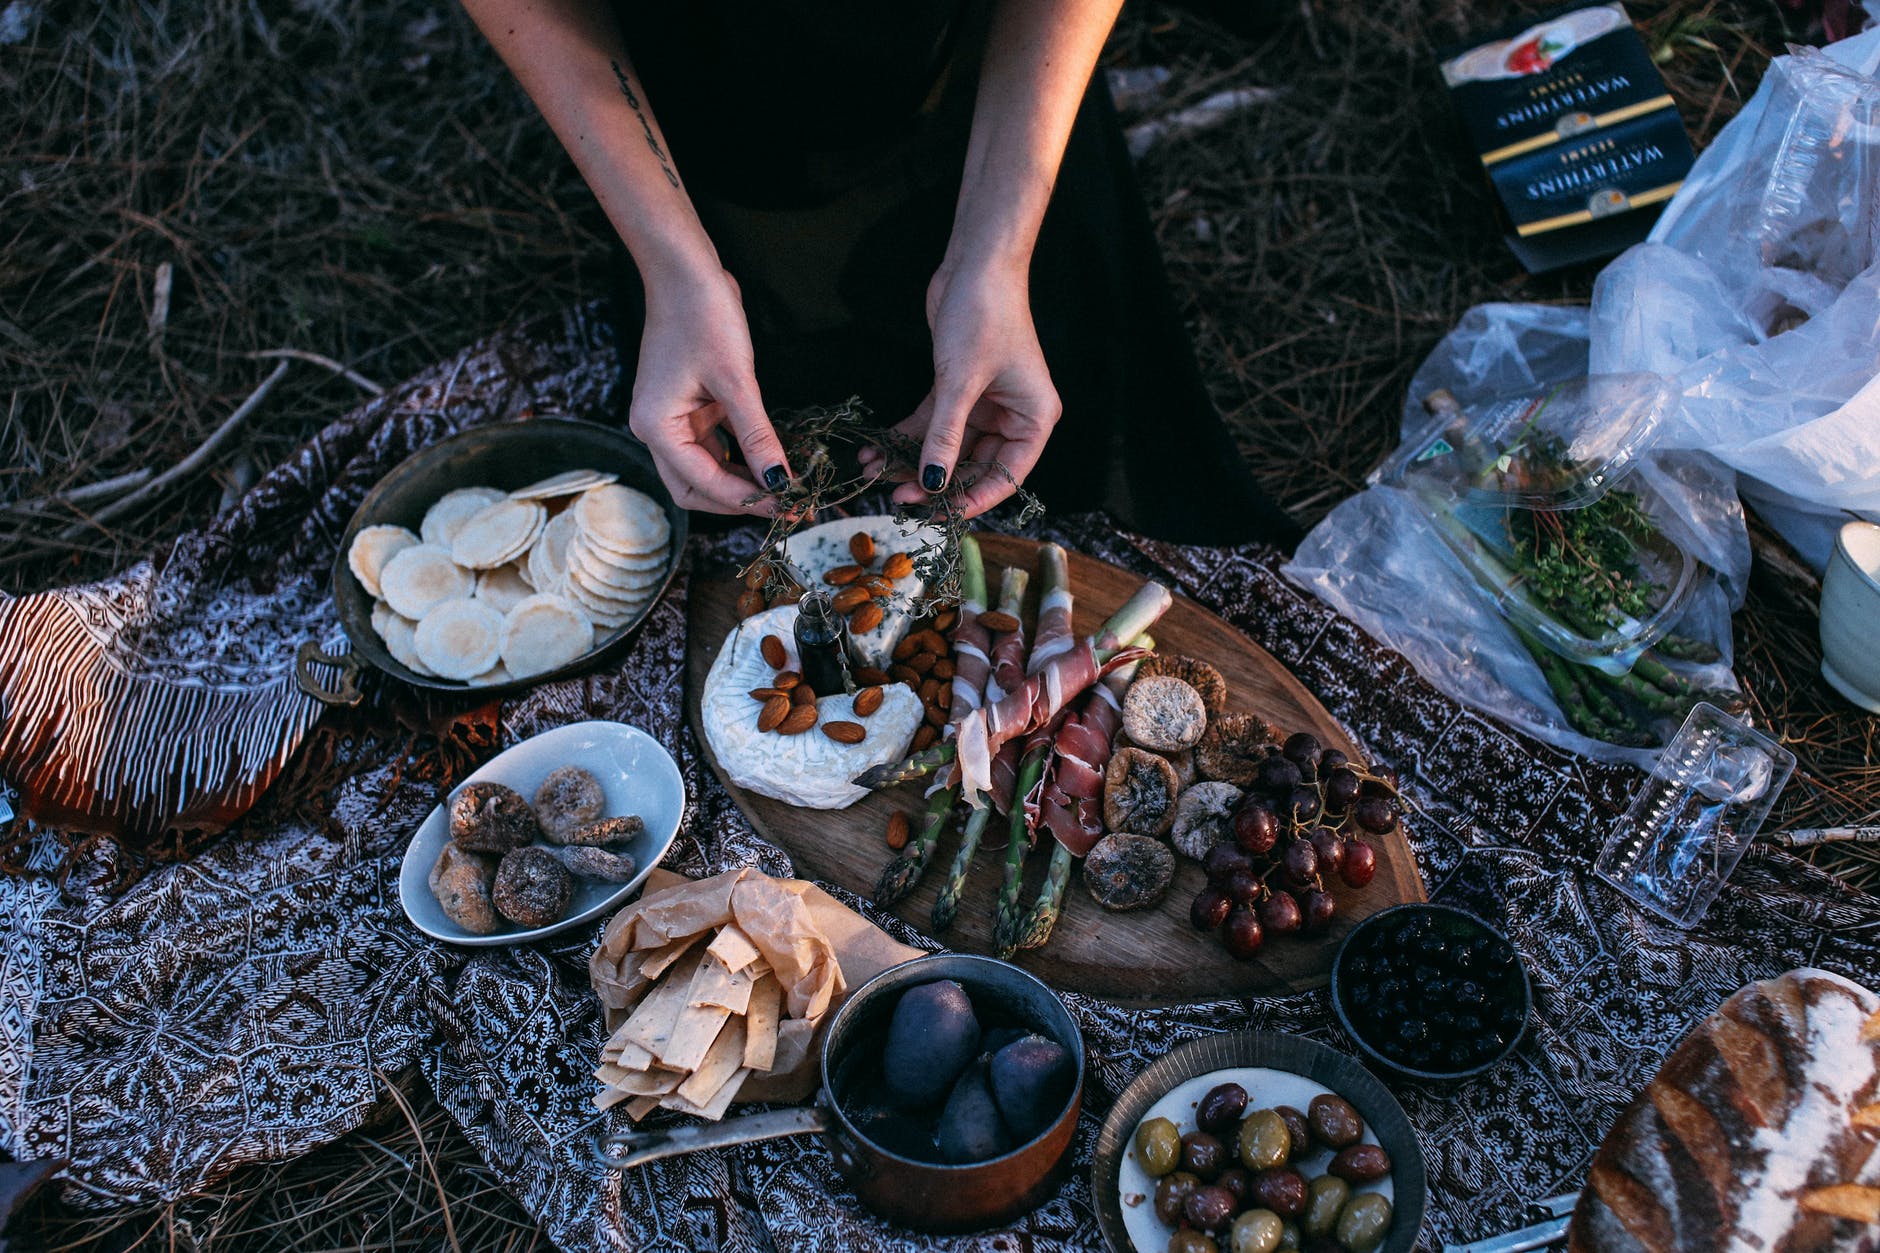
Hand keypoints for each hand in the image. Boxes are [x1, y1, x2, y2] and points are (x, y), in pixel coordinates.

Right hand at [628, 267, 789, 514]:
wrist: (686, 271)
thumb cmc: (704, 317)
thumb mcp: (737, 381)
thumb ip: (758, 436)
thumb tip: (781, 481)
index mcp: (656, 427)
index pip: (702, 483)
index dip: (746, 500)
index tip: (788, 506)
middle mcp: (656, 429)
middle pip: (695, 488)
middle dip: (738, 501)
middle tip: (787, 506)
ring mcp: (671, 418)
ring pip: (706, 470)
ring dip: (742, 482)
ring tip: (786, 488)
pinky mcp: (689, 406)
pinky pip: (714, 444)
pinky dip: (741, 456)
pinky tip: (771, 460)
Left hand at [869, 259, 1060, 517]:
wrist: (976, 263)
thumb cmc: (985, 314)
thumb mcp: (961, 381)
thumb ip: (945, 436)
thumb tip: (932, 482)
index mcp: (1033, 420)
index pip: (1006, 476)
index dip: (971, 499)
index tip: (936, 514)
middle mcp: (1013, 417)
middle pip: (972, 465)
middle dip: (933, 480)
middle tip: (896, 496)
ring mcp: (984, 404)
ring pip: (946, 447)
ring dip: (911, 460)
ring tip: (875, 473)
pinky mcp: (958, 389)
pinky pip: (931, 423)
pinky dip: (905, 435)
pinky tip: (876, 448)